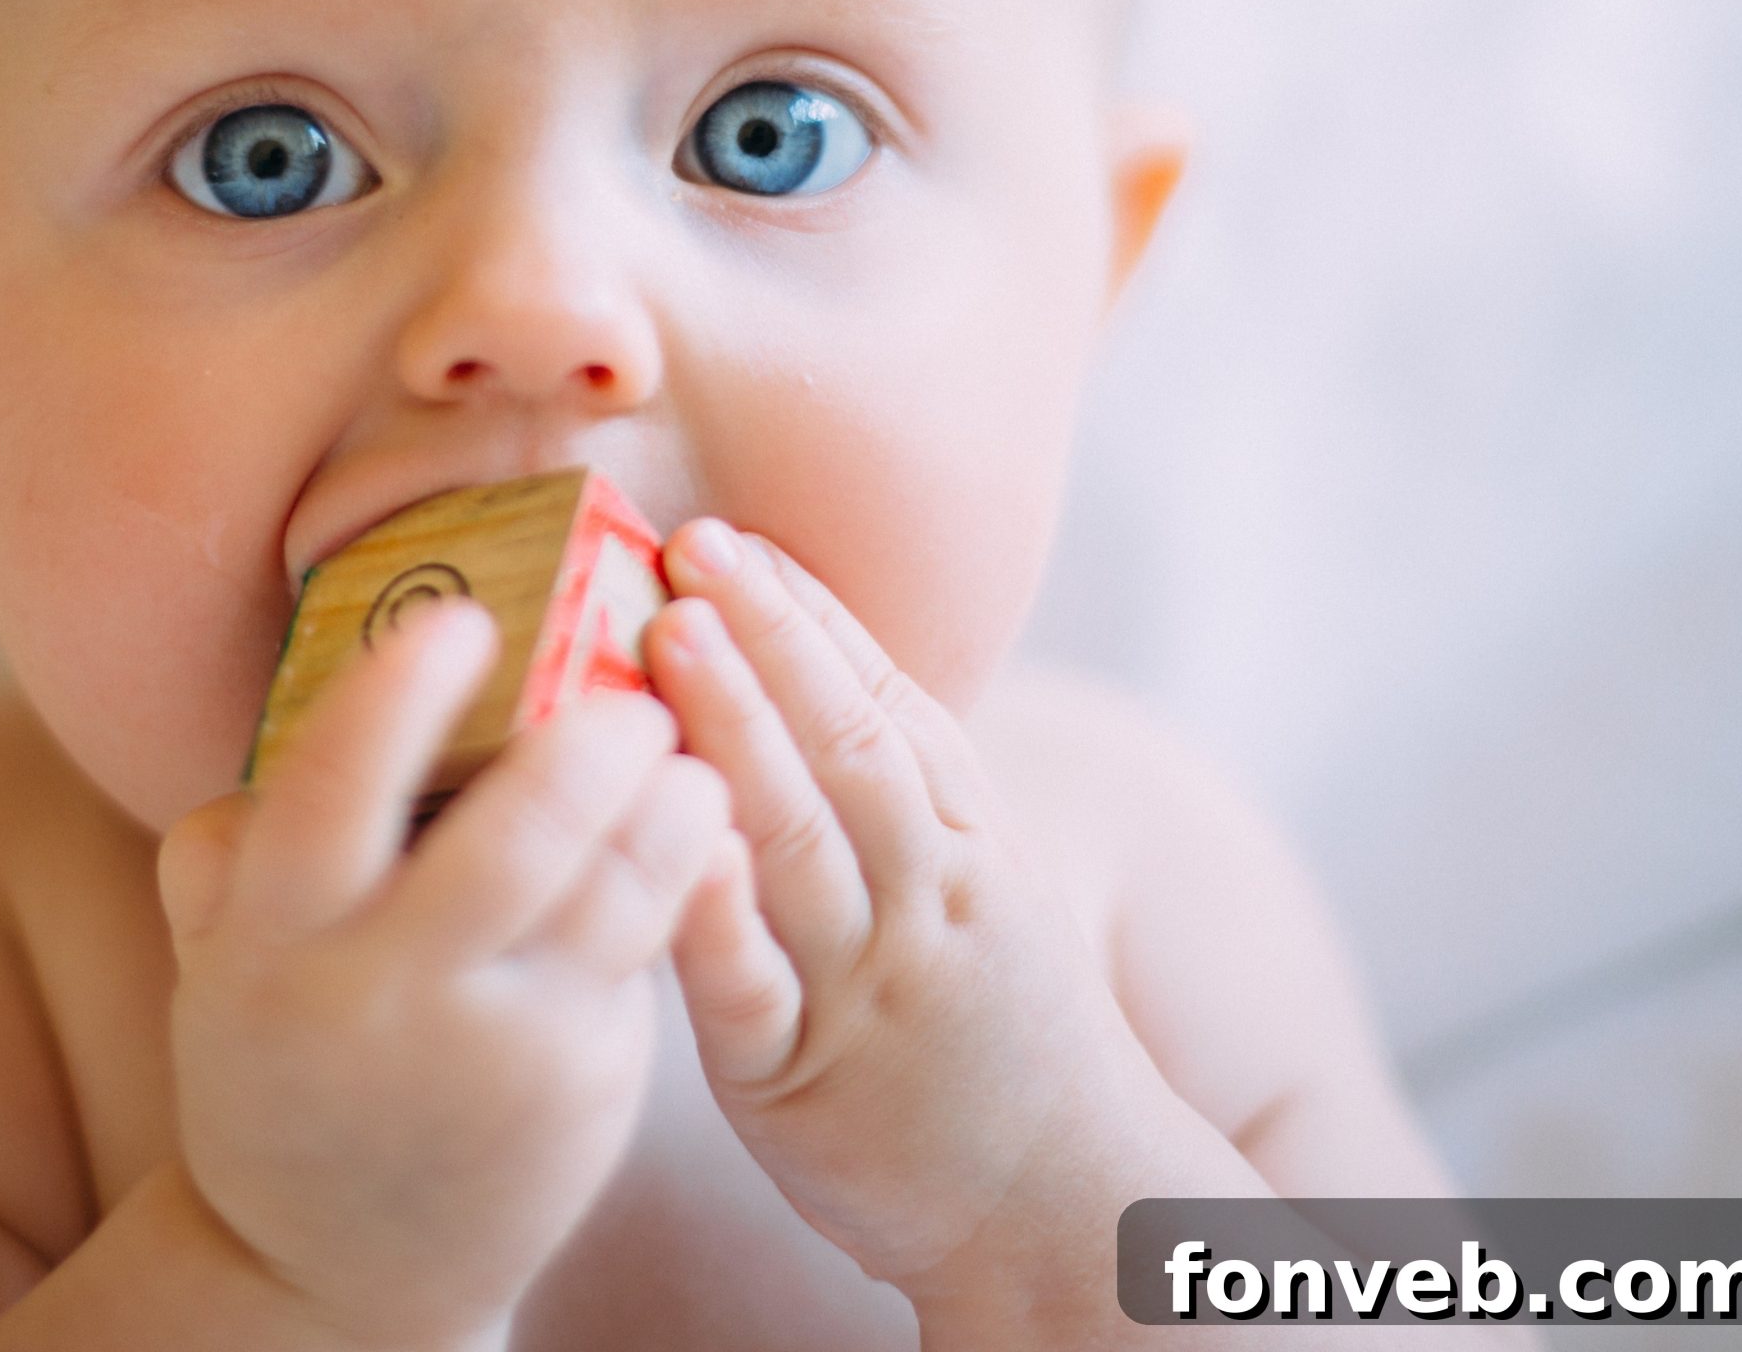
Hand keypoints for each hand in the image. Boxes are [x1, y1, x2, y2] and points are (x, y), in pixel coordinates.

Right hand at [158, 598, 729, 1351]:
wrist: (335, 1269)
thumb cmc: (285, 1063)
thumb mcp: (221, 965)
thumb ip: (233, 850)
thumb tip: (283, 717)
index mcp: (277, 942)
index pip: (333, 792)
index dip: (399, 696)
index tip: (461, 620)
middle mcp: (387, 994)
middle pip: (514, 842)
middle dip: (588, 746)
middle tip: (628, 688)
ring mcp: (498, 1048)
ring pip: (613, 894)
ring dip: (668, 803)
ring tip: (685, 748)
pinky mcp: (583, 1082)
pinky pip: (647, 949)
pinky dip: (686, 870)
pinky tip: (702, 820)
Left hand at [648, 521, 1158, 1310]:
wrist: (1068, 1208)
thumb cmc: (994, 1026)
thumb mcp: (980, 885)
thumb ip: (900, 786)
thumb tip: (802, 662)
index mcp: (964, 839)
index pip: (886, 701)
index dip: (809, 613)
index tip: (738, 534)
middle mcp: (923, 894)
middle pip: (847, 746)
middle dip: (769, 637)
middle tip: (692, 545)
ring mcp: (865, 984)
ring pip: (799, 840)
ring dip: (737, 729)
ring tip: (672, 635)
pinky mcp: (799, 1077)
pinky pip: (754, 988)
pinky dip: (717, 915)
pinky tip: (674, 844)